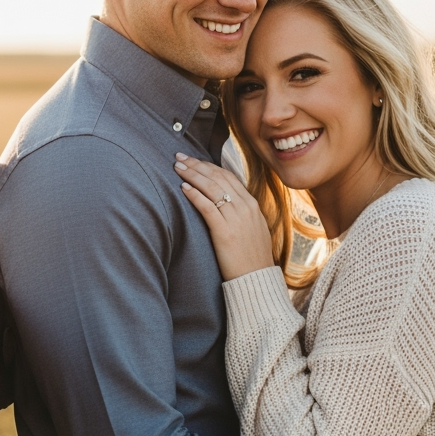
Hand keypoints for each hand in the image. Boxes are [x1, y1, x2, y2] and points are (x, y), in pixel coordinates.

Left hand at [174, 153, 275, 280]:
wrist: (257, 278)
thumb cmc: (251, 257)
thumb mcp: (252, 228)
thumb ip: (241, 212)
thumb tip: (225, 201)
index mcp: (251, 204)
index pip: (227, 176)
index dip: (208, 165)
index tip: (193, 159)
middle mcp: (245, 206)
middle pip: (218, 177)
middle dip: (196, 165)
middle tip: (179, 157)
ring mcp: (236, 218)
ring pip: (211, 188)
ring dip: (192, 175)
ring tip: (177, 168)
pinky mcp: (225, 231)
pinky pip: (207, 207)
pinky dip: (195, 195)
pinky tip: (183, 188)